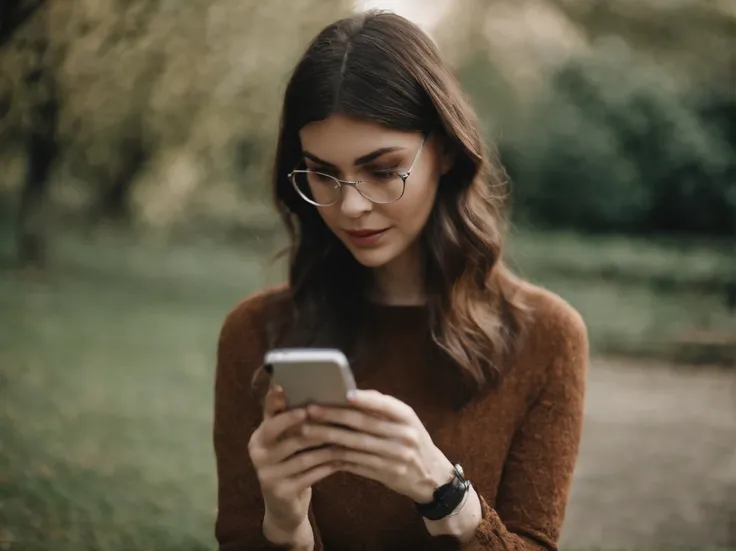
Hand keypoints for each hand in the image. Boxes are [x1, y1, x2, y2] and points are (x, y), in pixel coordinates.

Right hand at [248, 386, 342, 542]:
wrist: (283, 507)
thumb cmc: (288, 464)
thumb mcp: (283, 442)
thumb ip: (287, 418)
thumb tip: (299, 387)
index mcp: (258, 438)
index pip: (270, 418)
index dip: (281, 407)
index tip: (293, 396)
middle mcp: (258, 454)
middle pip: (291, 437)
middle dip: (317, 426)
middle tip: (337, 416)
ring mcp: (267, 475)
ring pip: (305, 456)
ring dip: (328, 447)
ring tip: (348, 437)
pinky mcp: (281, 492)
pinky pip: (311, 474)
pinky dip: (328, 466)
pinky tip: (343, 459)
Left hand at [302, 390, 454, 503]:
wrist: (432, 477)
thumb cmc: (412, 441)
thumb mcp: (406, 421)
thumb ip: (384, 409)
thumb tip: (352, 393)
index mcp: (407, 418)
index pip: (385, 405)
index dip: (365, 400)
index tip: (344, 394)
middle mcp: (403, 436)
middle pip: (364, 424)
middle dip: (334, 415)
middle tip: (311, 409)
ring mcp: (394, 458)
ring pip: (355, 445)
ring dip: (328, 437)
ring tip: (306, 430)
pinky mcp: (384, 474)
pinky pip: (355, 463)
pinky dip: (336, 456)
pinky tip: (319, 450)